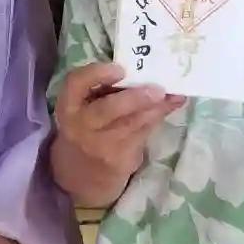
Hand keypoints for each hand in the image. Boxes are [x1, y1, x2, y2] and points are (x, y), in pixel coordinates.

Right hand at [53, 62, 184, 178]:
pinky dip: (160, 116)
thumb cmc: (87, 129)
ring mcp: (101, 145)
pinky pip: (144, 133)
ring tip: (174, 93)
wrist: (82, 175)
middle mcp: (81, 126)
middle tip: (158, 89)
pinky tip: (174, 104)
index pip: (76, 83)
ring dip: (157, 107)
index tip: (120, 68)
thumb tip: (140, 68)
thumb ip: (103, 91)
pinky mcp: (121, 159)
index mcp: (69, 106)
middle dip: (135, 98)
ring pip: (132, 122)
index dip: (97, 74)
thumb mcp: (84, 109)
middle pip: (107, 110)